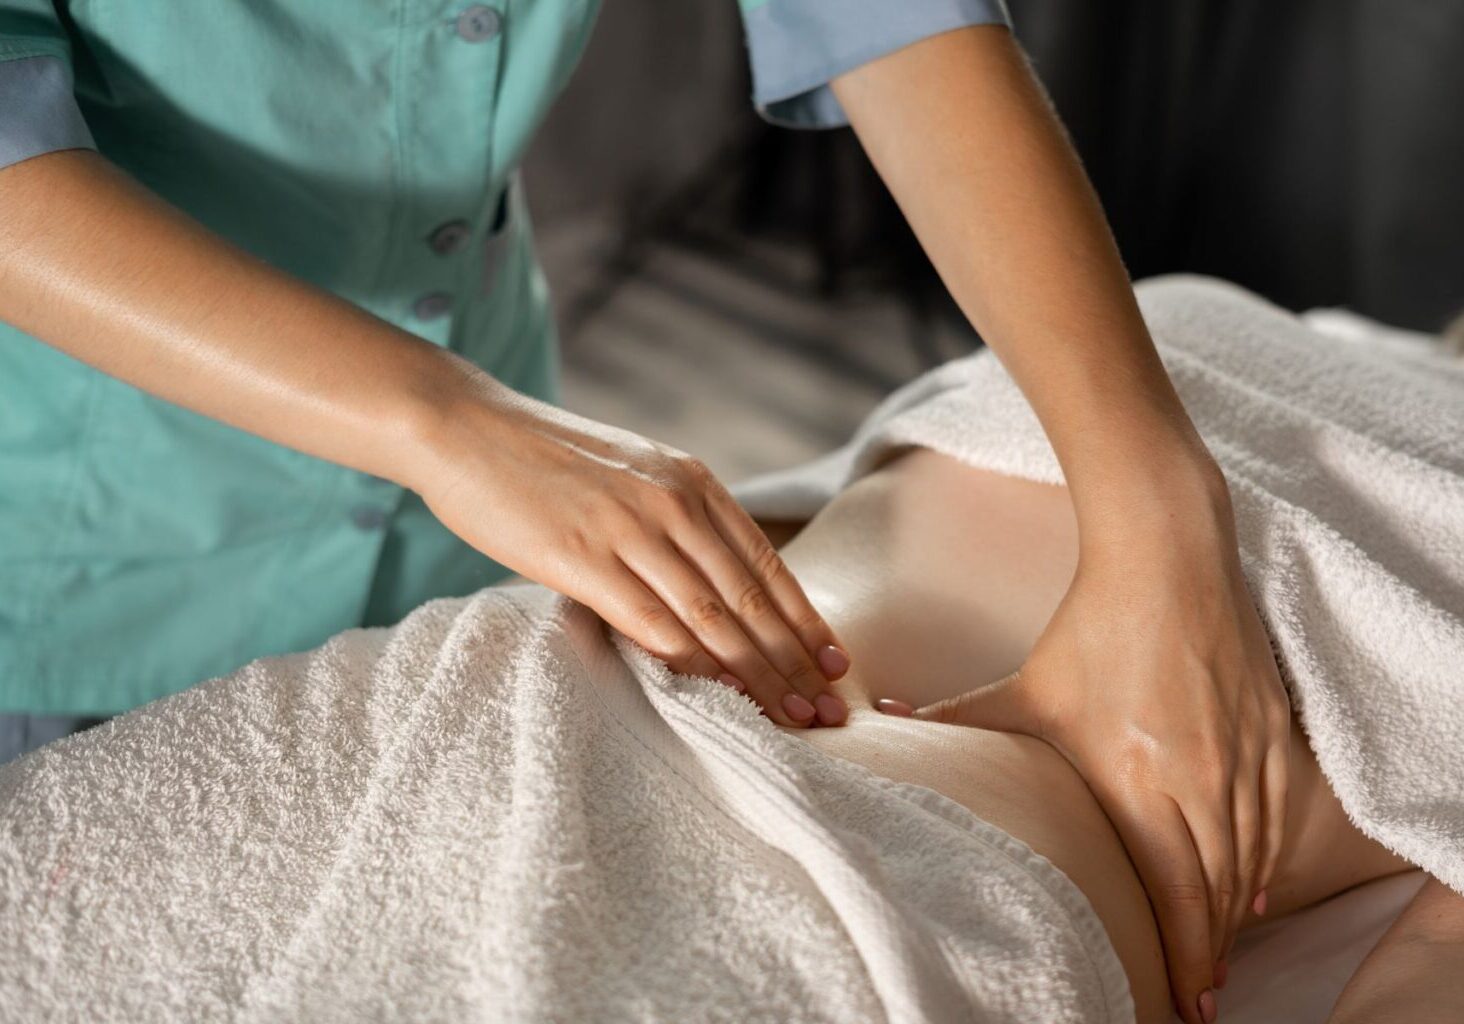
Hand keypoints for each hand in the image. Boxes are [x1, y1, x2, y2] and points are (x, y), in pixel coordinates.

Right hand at [406, 377, 850, 726]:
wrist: (464, 426)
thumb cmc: (543, 460)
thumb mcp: (631, 474)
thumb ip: (673, 519)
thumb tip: (708, 583)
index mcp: (692, 480)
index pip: (766, 563)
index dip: (806, 620)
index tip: (837, 664)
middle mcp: (673, 502)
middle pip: (749, 598)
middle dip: (796, 661)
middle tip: (829, 711)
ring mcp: (629, 529)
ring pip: (711, 618)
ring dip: (757, 676)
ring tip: (791, 718)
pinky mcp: (581, 558)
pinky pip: (651, 623)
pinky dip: (692, 667)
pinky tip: (719, 699)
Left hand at [880, 480, 1289, 1023]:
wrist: (1169, 560)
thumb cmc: (1093, 628)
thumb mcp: (1025, 687)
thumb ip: (958, 716)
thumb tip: (882, 716)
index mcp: (1140, 780)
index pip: (1176, 893)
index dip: (1185, 957)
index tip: (1184, 1006)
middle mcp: (1201, 780)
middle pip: (1218, 893)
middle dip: (1210, 954)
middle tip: (1199, 1000)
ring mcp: (1244, 758)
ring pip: (1251, 861)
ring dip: (1236, 915)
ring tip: (1218, 955)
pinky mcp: (1271, 734)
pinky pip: (1276, 818)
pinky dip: (1265, 862)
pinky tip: (1254, 888)